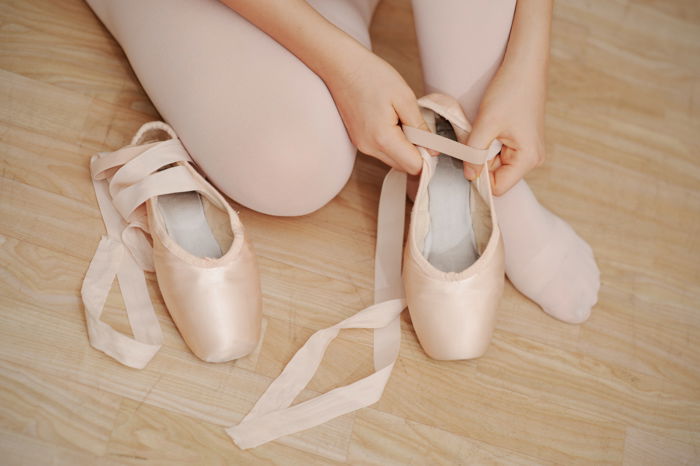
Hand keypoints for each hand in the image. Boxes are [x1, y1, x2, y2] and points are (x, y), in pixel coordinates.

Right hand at [324, 49, 432, 174]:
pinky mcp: (359, 140)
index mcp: (382, 138)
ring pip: (393, 160)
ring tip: (401, 120)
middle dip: (416, 152)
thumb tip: (433, 149)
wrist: (341, 66)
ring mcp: (362, 146)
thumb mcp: (405, 97)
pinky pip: (382, 151)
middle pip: (403, 167)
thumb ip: (420, 127)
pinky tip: (391, 121)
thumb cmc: (371, 76)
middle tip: (417, 126)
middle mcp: (369, 148)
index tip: (431, 139)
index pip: (413, 166)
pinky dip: (393, 142)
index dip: (427, 156)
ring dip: (404, 147)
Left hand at [465, 60, 546, 195]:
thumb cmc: (510, 91)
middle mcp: (532, 159)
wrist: (525, 65)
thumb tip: (468, 176)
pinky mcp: (522, 141)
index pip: (497, 187)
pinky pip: (499, 152)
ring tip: (482, 129)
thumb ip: (474, 154)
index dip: (478, 178)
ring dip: (482, 151)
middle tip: (472, 140)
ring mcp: (528, 150)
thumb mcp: (486, 124)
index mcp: (528, 159)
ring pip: (496, 164)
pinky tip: (488, 127)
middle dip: (480, 162)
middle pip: (496, 176)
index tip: (465, 161)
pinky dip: (488, 144)